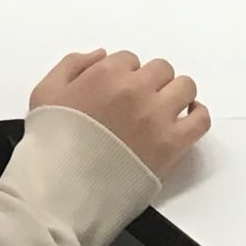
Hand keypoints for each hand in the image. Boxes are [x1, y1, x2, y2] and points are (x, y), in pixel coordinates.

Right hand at [30, 49, 209, 176]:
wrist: (62, 190)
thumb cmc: (50, 144)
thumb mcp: (44, 93)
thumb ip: (72, 64)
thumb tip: (102, 54)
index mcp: (106, 74)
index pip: (128, 59)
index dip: (122, 75)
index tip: (116, 93)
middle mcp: (136, 90)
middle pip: (160, 69)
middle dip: (150, 82)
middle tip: (138, 104)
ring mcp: (157, 117)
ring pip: (185, 87)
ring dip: (175, 94)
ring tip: (163, 110)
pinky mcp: (172, 144)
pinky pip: (200, 119)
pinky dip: (196, 115)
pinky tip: (185, 119)